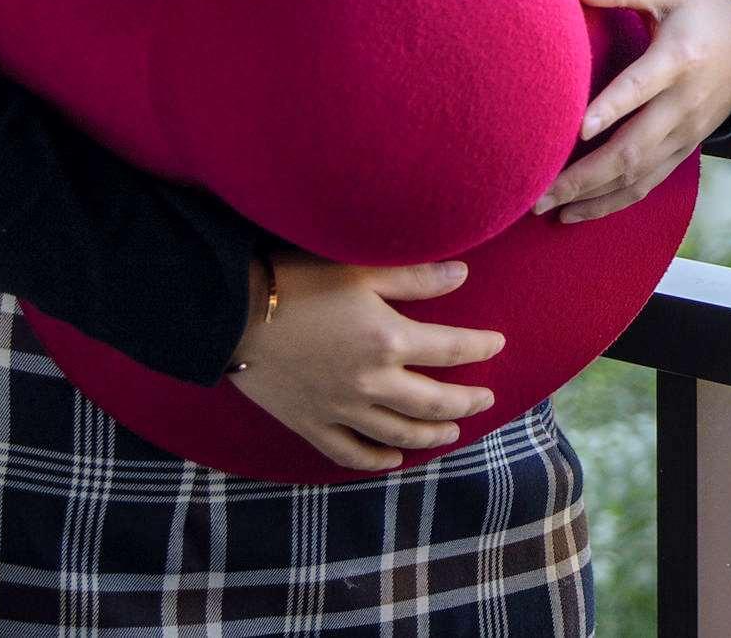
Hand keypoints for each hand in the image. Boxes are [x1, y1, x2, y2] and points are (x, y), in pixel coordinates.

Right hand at [226, 251, 508, 472]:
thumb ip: (416, 277)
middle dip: (465, 402)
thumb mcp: (363, 269)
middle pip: (432, 402)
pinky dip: (375, 461)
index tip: (497, 343)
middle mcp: (371, 383)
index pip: (451, 349)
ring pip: (398, 434)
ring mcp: (340, 409)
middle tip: (486, 400)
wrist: (233, 313)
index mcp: (389, 340)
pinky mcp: (311, 424)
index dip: (479, 347)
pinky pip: (350, 453)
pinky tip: (393, 460)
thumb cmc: (298, 280)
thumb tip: (463, 274)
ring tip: (451, 432)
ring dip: (431, 435)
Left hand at [532, 0, 730, 223]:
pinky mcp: (686, 149)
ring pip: (639, 176)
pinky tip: (577, 212)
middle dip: (585, 175)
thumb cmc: (702, 9)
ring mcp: (687, 132)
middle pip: (635, 147)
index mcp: (679, 58)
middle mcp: (685, 103)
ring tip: (547, 208)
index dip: (612, 107)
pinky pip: (648, 184)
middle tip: (538, 191)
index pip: (642, 87)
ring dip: (592, 197)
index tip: (579, 128)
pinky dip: (612, 203)